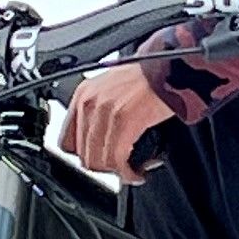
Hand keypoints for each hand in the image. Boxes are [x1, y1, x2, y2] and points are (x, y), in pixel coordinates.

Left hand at [62, 62, 180, 177]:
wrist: (171, 66)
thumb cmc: (148, 76)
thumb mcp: (112, 88)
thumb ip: (100, 111)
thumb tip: (101, 139)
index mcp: (83, 94)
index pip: (67, 142)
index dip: (86, 156)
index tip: (100, 160)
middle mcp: (90, 103)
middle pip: (84, 155)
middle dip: (105, 167)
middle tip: (122, 168)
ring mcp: (106, 112)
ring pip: (100, 160)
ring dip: (118, 172)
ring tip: (132, 170)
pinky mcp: (125, 120)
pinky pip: (118, 159)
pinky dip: (128, 172)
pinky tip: (137, 172)